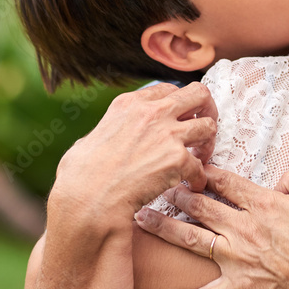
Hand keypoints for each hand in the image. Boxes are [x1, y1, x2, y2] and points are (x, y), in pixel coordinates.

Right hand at [49, 82, 218, 226]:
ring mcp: (167, 133)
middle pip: (198, 93)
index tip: (181, 118)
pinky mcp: (177, 159)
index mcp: (130, 103)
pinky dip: (199, 178)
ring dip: (208, 142)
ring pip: (208, 125)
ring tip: (201, 157)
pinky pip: (201, 166)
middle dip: (206, 109)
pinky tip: (192, 186)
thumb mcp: (90, 137)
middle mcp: (152, 112)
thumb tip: (106, 135)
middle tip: (204, 127)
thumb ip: (108, 130)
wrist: (87, 199)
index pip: (169, 89)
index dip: (179, 104)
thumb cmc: (81, 176)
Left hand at [134, 166, 288, 288]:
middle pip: (200, 205)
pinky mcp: (238, 287)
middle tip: (155, 184)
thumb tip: (277, 180)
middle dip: (175, 193)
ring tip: (140, 219)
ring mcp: (237, 258)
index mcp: (262, 203)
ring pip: (192, 239)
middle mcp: (243, 228)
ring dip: (164, 228)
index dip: (204, 171)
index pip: (224, 181)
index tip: (188, 164)